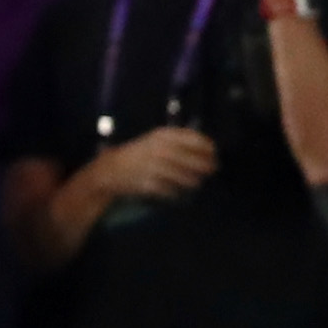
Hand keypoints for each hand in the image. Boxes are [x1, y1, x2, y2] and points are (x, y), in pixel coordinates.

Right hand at [96, 127, 217, 201]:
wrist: (112, 170)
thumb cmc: (139, 153)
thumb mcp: (156, 139)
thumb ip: (179, 140)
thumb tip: (207, 148)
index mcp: (163, 135)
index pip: (195, 139)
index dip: (208, 147)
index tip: (214, 153)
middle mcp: (160, 150)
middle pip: (193, 160)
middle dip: (205, 165)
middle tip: (212, 169)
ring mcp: (155, 168)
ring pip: (185, 177)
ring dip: (195, 180)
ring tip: (198, 181)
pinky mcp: (150, 184)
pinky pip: (172, 190)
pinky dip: (178, 192)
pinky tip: (181, 191)